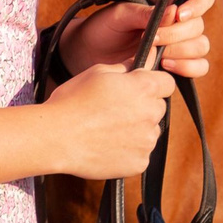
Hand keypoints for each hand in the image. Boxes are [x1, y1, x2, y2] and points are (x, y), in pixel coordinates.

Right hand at [39, 64, 176, 179]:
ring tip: (108, 129)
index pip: (167, 83)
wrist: (55, 138)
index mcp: (144, 88)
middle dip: (144, 107)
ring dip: (137, 130)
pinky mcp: (139, 163)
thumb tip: (145, 59)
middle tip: (116, 110)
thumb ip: (127, 66)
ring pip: (150, 131)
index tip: (139, 88)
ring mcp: (146, 141)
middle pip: (158, 108)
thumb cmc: (73, 102)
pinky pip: (141, 153)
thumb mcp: (98, 72)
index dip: (154, 84)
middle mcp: (151, 114)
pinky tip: (107, 145)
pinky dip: (128, 151)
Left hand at [59, 0, 214, 79]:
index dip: (198, 3)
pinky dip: (188, 67)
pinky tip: (166, 66)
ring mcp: (180, 43)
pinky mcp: (177, 64)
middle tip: (152, 39)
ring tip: (158, 56)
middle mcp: (178, 19)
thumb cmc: (102, 27)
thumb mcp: (119, 14)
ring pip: (201, 46)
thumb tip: (172, 13)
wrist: (89, 54)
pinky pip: (199, 66)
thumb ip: (144, 12)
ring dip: (182, 52)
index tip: (180, 14)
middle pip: (199, 24)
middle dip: (177, 34)